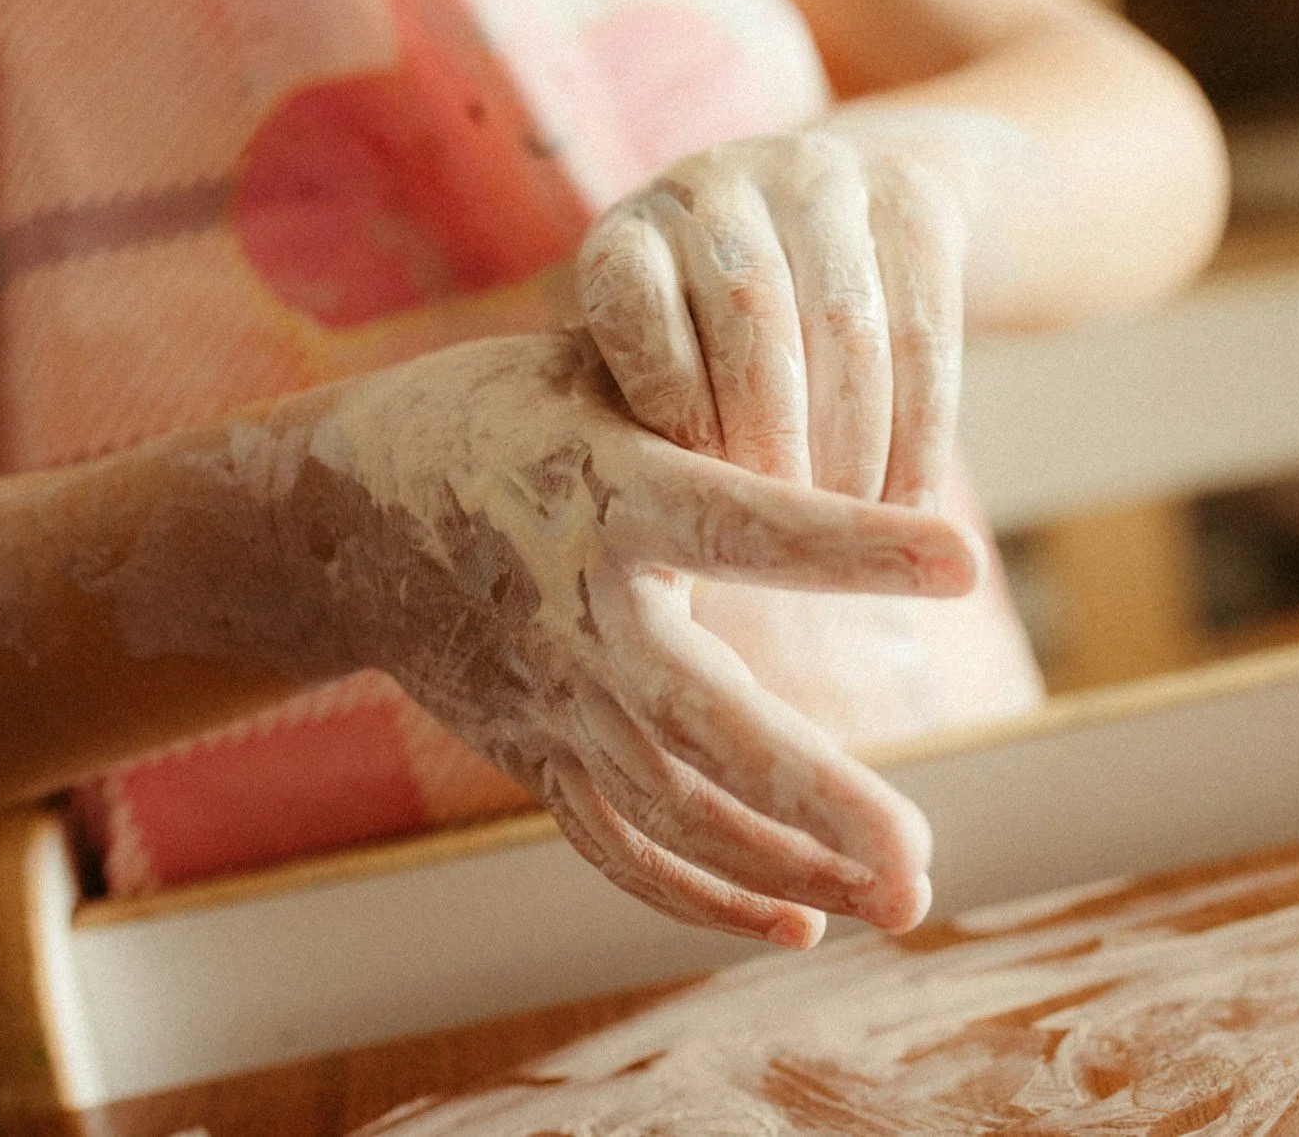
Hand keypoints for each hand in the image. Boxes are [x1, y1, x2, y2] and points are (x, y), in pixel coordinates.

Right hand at [301, 331, 980, 944]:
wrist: (335, 519)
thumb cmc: (495, 417)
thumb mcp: (587, 372)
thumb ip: (707, 395)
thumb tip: (847, 410)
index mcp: (606, 493)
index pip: (743, 526)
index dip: (849, 544)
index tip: (963, 562)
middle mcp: (577, 615)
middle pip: (704, 727)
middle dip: (816, 800)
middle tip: (916, 858)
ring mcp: (550, 704)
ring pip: (675, 812)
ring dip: (789, 865)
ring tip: (899, 896)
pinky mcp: (535, 758)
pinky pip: (621, 850)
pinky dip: (707, 897)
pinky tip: (801, 926)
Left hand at [576, 130, 964, 507]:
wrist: (832, 211)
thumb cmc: (706, 336)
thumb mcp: (654, 359)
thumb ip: (637, 424)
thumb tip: (632, 535)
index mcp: (633, 234)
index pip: (634, 303)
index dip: (669, 399)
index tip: (699, 490)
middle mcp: (717, 188)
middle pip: (749, 308)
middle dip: (771, 431)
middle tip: (785, 524)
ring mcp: (818, 178)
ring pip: (846, 322)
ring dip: (855, 441)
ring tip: (849, 527)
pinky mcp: (910, 197)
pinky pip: (925, 325)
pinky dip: (922, 429)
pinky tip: (910, 499)